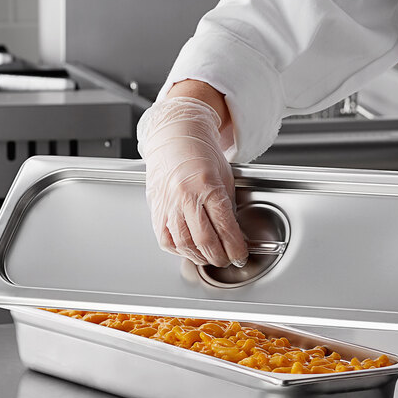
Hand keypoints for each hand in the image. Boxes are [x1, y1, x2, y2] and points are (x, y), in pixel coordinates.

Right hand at [137, 97, 248, 267]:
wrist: (174, 138)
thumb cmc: (201, 153)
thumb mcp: (225, 176)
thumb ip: (228, 206)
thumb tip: (234, 234)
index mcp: (207, 186)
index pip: (225, 227)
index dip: (235, 248)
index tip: (241, 255)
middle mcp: (185, 196)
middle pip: (205, 241)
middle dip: (220, 257)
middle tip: (228, 259)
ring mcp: (168, 204)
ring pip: (185, 244)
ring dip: (201, 257)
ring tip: (210, 257)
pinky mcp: (156, 210)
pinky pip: (166, 240)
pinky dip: (180, 250)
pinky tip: (189, 249)